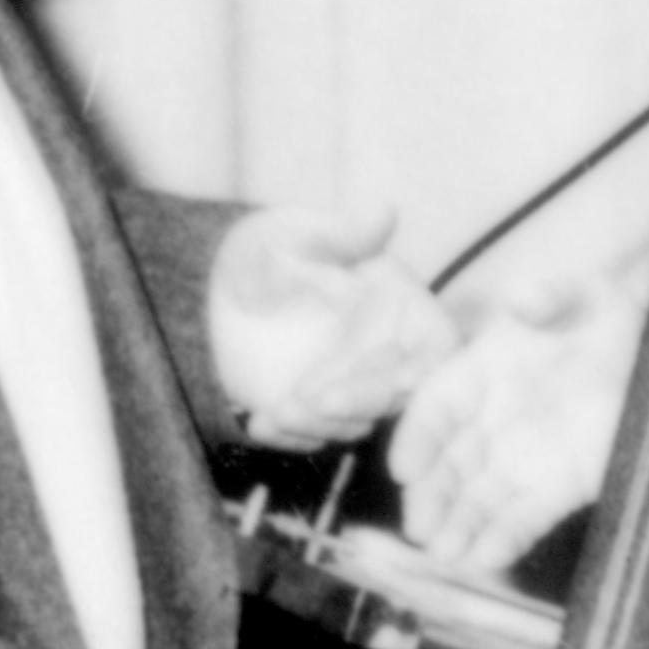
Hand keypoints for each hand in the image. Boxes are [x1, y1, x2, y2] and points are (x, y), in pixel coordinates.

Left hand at [208, 205, 458, 447]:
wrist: (213, 298)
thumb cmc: (266, 252)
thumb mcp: (295, 237)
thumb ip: (340, 234)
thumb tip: (384, 211)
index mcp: (400, 304)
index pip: (435, 346)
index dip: (423, 369)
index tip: (396, 384)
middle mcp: (386, 352)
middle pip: (398, 394)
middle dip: (357, 403)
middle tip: (305, 402)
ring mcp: (352, 387)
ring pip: (358, 422)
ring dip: (321, 424)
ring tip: (275, 413)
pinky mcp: (319, 415)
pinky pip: (317, 436)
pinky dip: (292, 436)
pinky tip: (259, 423)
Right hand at [389, 277, 639, 572]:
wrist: (646, 351)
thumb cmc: (601, 317)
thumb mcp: (580, 297)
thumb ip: (548, 297)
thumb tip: (522, 300)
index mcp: (479, 371)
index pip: (436, 407)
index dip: (417, 437)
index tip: (404, 467)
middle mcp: (491, 421)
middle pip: (449, 465)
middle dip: (432, 497)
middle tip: (420, 527)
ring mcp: (522, 458)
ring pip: (481, 499)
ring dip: (460, 527)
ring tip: (446, 554)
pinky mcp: (560, 487)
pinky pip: (527, 517)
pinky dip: (507, 538)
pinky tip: (488, 557)